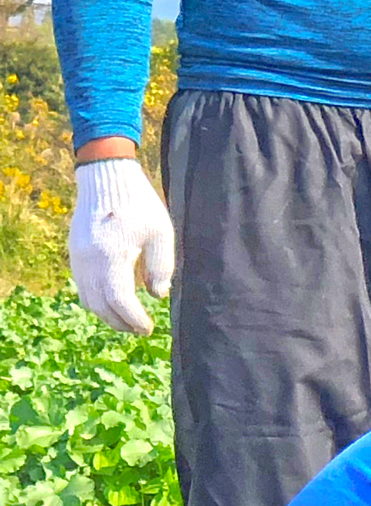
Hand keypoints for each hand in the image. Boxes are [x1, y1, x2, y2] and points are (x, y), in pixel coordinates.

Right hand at [69, 158, 174, 334]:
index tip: (150, 328)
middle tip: (141, 328)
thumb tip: (157, 296)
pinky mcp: (75, 253)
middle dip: (121, 323)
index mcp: (111, 255)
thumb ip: (161, 267)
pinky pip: (82, 286)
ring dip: (108, 315)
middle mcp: (89, 260)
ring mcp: (78, 257)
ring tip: (130, 319)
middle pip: (100, 306)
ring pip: (88, 299)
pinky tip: (116, 301)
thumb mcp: (161, 234)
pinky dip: (98, 300)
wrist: (106, 177)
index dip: (135, 320)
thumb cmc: (139, 204)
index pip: (119, 300)